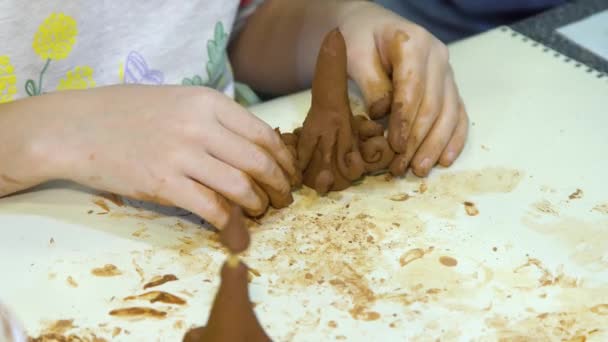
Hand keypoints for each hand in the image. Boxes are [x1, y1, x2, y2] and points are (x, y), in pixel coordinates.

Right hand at [2, 85, 296, 227]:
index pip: (264, 134)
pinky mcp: (162, 183)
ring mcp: (181, 154)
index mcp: (207, 102)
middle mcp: (199, 126)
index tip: (288, 174)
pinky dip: (230, 223)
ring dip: (258, 206)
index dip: (283, 159)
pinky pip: (211, 208)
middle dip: (278, 186)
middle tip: (282, 199)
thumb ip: (216, 119)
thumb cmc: (127, 113)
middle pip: (259, 162)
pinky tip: (234, 229)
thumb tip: (255, 147)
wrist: (76, 127)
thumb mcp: (178, 100)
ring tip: (260, 212)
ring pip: (240, 187)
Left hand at [338, 1, 468, 176]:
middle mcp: (438, 56)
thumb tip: (382, 116)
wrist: (371, 29)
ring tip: (419, 170)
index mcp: (413, 43)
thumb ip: (370, 83)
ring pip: (449, 114)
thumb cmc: (359, 41)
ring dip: (435, 145)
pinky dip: (454, 139)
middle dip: (418, 140)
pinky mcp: (449, 87)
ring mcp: (447, 72)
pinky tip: (444, 160)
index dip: (405, 119)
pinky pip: (459, 114)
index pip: (412, 87)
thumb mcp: (354, 55)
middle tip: (402, 167)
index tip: (395, 146)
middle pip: (433, 105)